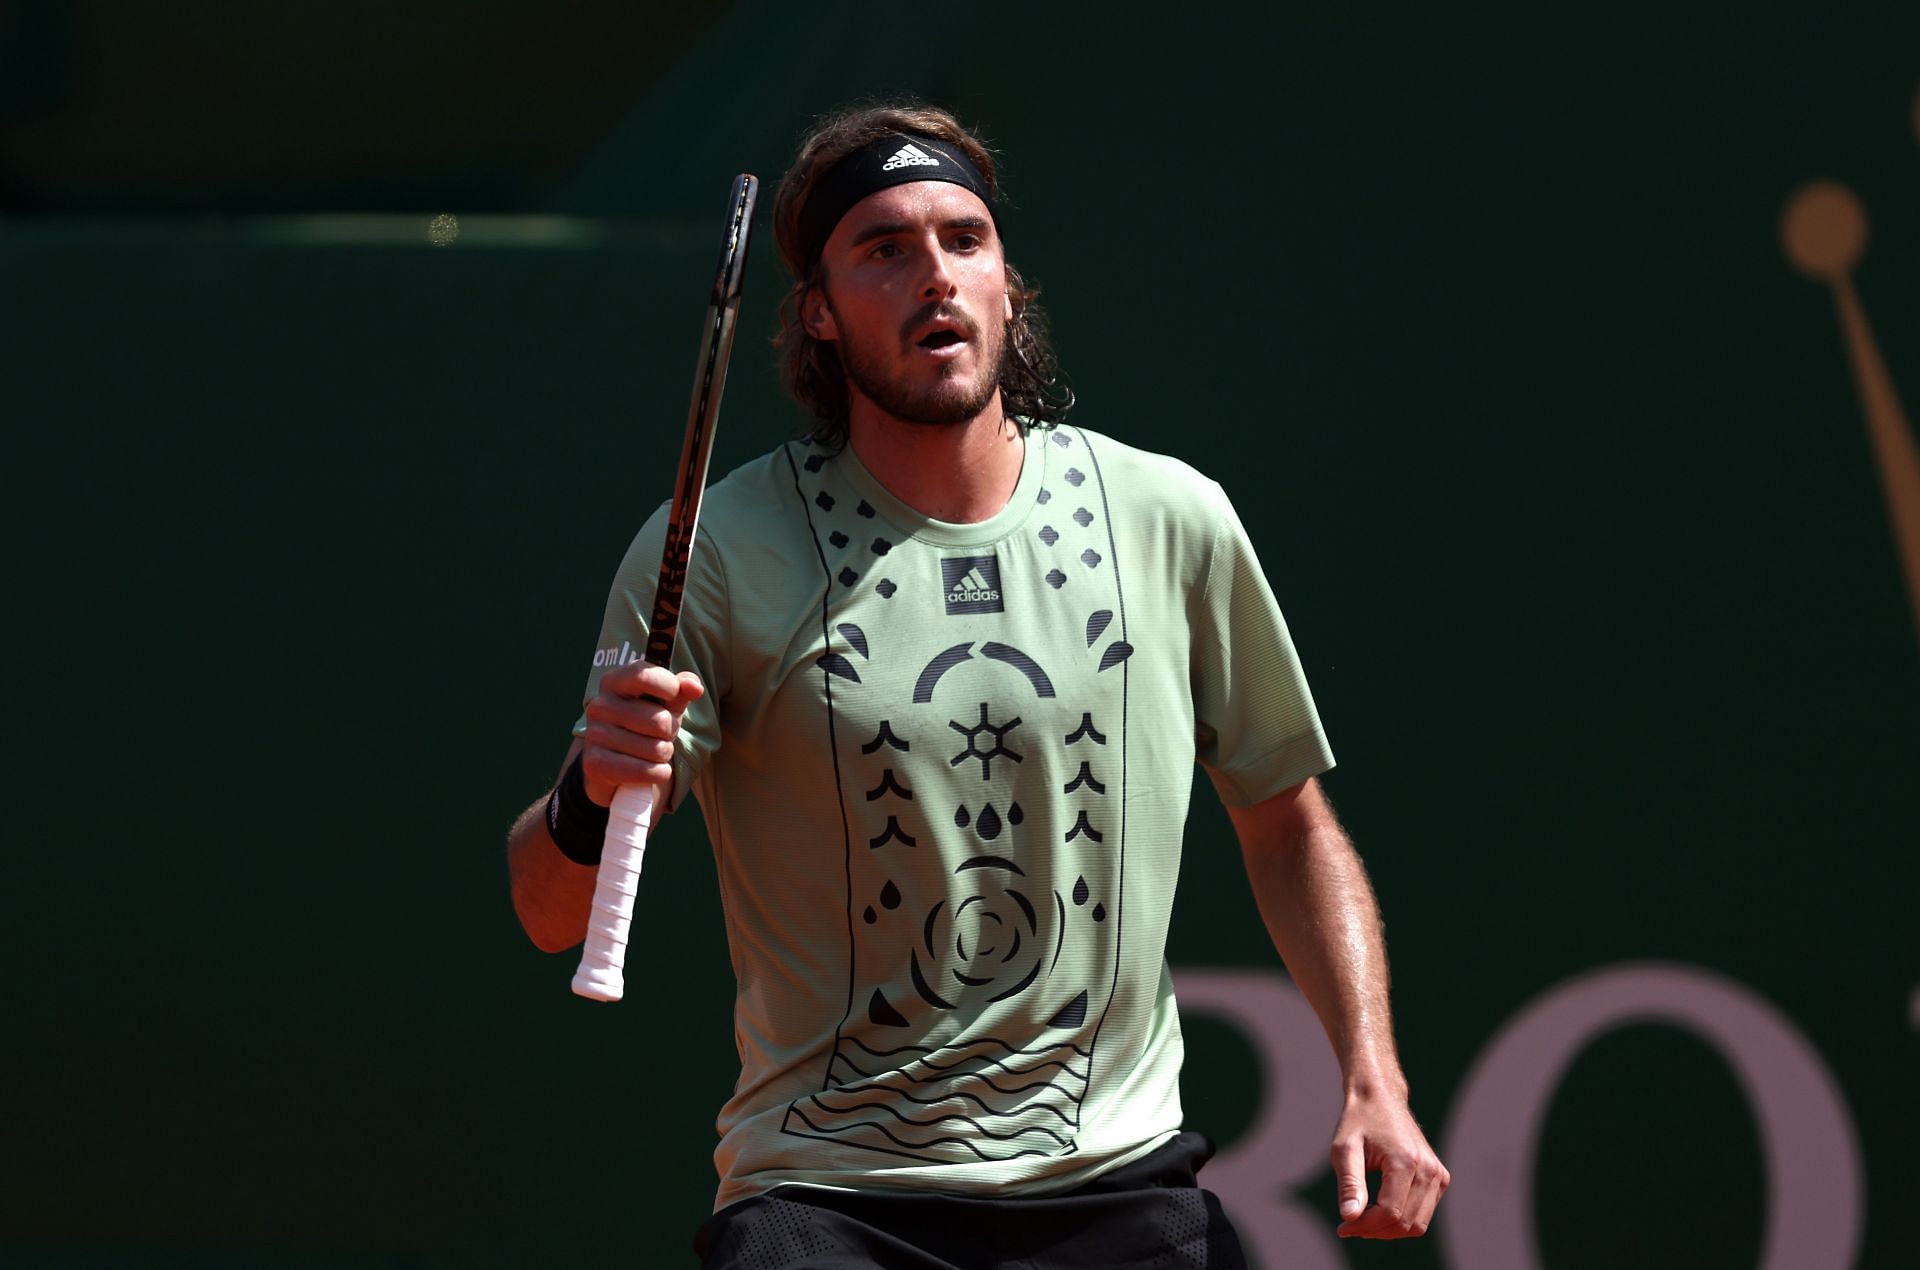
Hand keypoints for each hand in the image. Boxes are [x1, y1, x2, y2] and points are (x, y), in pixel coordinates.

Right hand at [579, 663, 705, 804]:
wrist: (611, 762)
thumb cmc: (643, 724)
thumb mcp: (663, 704)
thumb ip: (681, 690)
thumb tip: (694, 687)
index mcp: (614, 682)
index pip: (644, 676)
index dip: (669, 687)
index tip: (674, 695)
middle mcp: (600, 706)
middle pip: (659, 721)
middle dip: (670, 732)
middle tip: (662, 734)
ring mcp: (595, 735)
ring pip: (656, 750)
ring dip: (664, 754)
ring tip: (653, 752)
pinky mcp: (596, 764)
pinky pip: (646, 771)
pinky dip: (659, 774)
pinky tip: (651, 770)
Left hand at [1331, 1090, 1448, 1238]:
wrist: (1380, 1098)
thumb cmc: (1359, 1122)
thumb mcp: (1344, 1149)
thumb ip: (1349, 1184)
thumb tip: (1350, 1218)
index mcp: (1405, 1161)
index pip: (1390, 1212)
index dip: (1365, 1226)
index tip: (1342, 1227)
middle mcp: (1429, 1169)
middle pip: (1405, 1223)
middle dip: (1375, 1230)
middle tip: (1349, 1224)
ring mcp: (1438, 1174)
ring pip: (1417, 1224)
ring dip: (1389, 1229)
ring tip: (1363, 1218)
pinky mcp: (1440, 1178)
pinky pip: (1424, 1214)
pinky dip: (1402, 1219)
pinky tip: (1379, 1209)